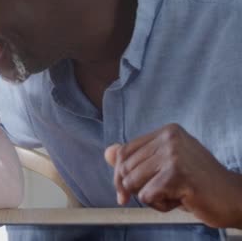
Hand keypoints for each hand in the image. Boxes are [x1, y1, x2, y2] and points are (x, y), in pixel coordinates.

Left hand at [105, 123, 241, 227]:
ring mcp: (174, 155)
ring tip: (174, 195)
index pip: (124, 152)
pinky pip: (147, 196)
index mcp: (166, 132)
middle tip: (158, 196)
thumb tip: (107, 152)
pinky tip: (181, 200)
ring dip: (151, 197)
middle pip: (125, 168)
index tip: (123, 192)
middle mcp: (169, 138)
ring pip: (133, 183)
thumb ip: (137, 158)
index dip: (119, 175)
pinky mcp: (176, 174)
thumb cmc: (198, 184)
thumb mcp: (165, 166)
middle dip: (134, 189)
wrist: (234, 198)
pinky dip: (160, 206)